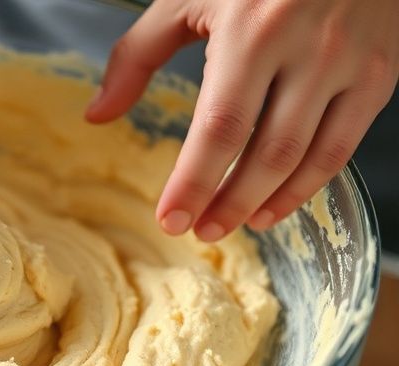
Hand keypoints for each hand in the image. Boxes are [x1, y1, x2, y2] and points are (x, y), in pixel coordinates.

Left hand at [86, 0, 398, 240]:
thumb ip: (138, 56)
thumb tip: (97, 115)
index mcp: (253, 31)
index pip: (220, 127)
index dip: (194, 181)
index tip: (170, 218)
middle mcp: (308, 50)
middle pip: (266, 152)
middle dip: (228, 202)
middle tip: (198, 230)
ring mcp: (350, 64)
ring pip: (307, 157)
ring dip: (267, 203)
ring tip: (232, 225)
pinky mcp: (380, 74)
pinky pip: (343, 146)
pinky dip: (308, 185)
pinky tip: (275, 203)